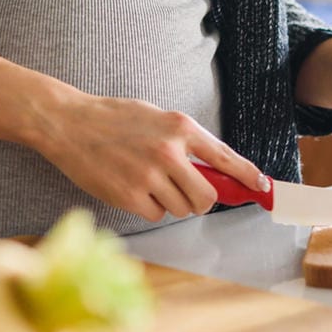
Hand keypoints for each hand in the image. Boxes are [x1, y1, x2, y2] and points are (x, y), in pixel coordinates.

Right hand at [30, 92, 267, 222]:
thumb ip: (184, 141)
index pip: (225, 158)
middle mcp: (169, 151)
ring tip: (148, 182)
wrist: (69, 124)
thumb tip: (215, 170)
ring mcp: (149, 175)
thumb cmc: (113, 119)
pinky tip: (132, 188)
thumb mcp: (155, 117)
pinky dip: (149, 208)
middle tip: (187, 194)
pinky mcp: (129, 195)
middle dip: (200, 202)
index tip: (261, 188)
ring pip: (181, 209)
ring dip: (171, 203)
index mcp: (180, 127)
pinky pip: (156, 215)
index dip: (248, 176)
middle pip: (206, 198)